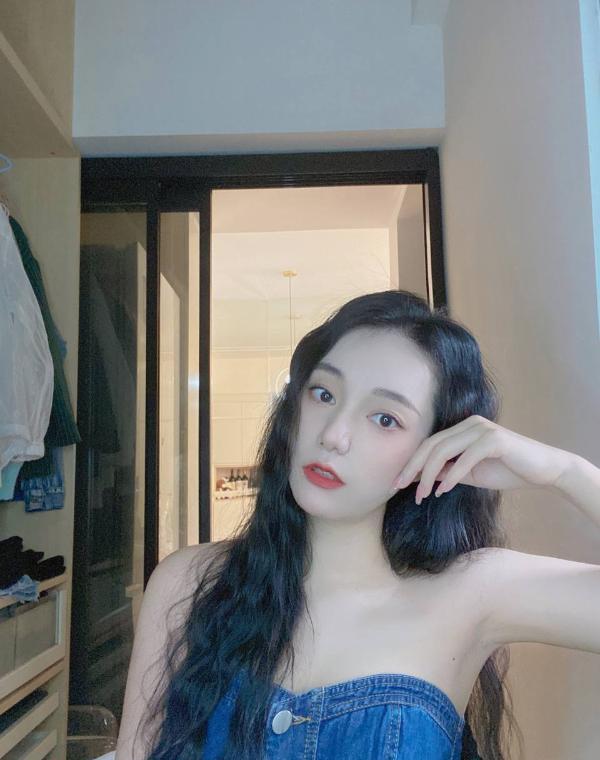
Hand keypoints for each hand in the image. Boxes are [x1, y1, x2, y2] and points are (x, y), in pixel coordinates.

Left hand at [389, 415, 575, 504]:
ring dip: (428, 475)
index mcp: (463, 428)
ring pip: (444, 450)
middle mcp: (470, 423)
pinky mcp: (494, 439)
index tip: (397, 482)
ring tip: (421, 495)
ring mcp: (482, 429)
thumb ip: (447, 472)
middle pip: (431, 444)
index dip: (411, 462)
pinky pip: (465, 458)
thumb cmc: (507, 471)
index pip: (429, 444)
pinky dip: (451, 475)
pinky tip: (443, 490)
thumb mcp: (470, 474)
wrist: (544, 471)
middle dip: (413, 467)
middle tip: (398, 487)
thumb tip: (421, 478)